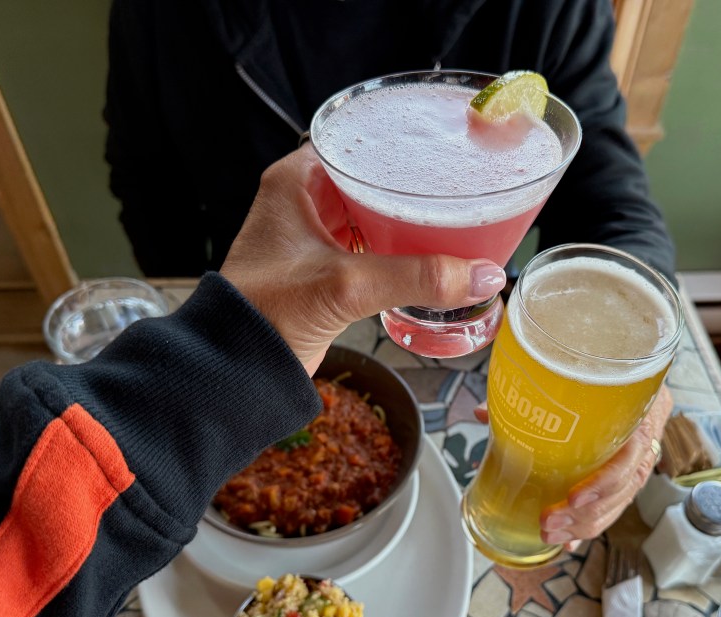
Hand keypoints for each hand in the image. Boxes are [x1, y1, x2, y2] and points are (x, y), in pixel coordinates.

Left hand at [220, 145, 506, 373]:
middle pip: (372, 181)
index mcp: (295, 181)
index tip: (441, 149)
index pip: (358, 142)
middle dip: (414, 188)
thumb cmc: (267, 311)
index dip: (400, 145)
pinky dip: (399, 255)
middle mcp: (303, 202)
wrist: (240, 369)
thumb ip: (416, 277)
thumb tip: (481, 275)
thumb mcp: (347, 285)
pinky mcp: (325, 271)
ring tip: (455, 221)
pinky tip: (429, 261)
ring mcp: (315, 238)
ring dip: (409, 224)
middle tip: (457, 187)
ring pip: (374, 217)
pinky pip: (372, 250)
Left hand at [475, 385, 673, 549]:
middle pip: (618, 493)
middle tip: (547, 522)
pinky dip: (587, 530)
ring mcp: (635, 471)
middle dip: (582, 515)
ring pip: (614, 508)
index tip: (573, 497)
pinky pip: (609, 512)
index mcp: (637, 422)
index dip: (603, 483)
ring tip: (549, 534)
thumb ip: (533, 397)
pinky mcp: (624, 485)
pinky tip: (568, 544)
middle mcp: (641, 451)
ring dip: (581, 527)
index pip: (629, 458)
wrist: (638, 387)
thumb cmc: (606, 387)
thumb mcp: (581, 385)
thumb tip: (484, 413)